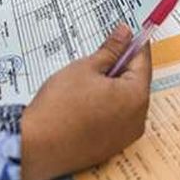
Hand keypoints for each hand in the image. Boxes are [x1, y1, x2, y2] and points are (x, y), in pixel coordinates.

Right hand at [21, 24, 150, 179]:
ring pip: (124, 101)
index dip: (133, 44)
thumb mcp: (86, 68)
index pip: (142, 62)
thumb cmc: (60, 105)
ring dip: (112, 86)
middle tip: (101, 53)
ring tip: (87, 78)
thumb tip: (124, 33)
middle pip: (135, 83)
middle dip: (120, 66)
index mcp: (136, 97)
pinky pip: (115, 118)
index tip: (126, 32)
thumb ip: (110, 50)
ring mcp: (124, 137)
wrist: (37, 146)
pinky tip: (85, 99)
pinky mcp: (110, 147)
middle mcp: (137, 120)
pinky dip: (105, 105)